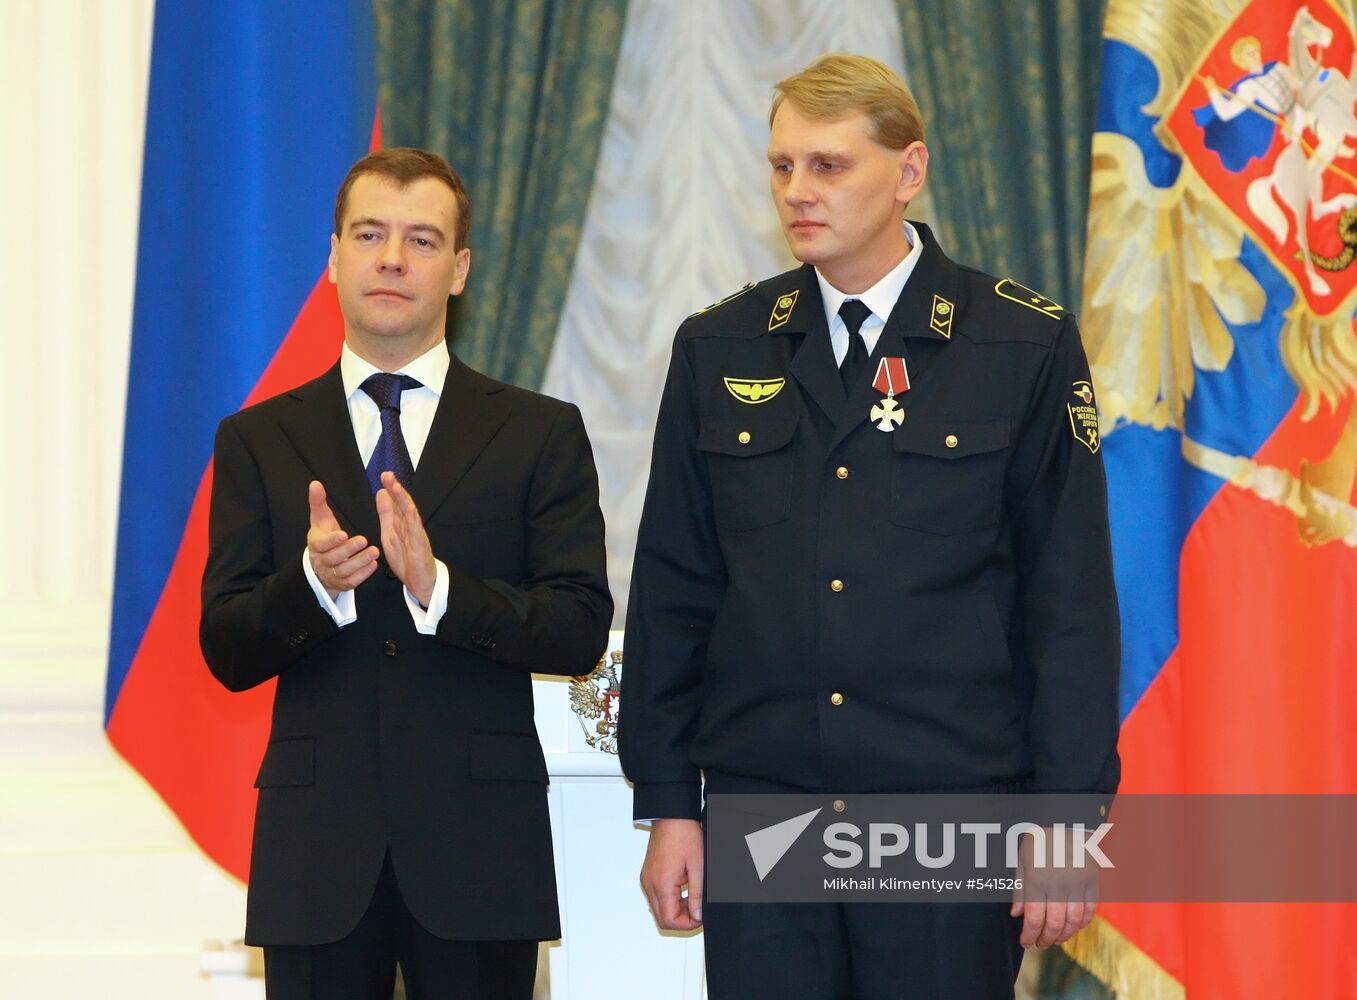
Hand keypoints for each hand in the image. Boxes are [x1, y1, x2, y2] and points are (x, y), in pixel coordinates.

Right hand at [307, 481, 378, 596]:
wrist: (320, 565)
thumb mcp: (320, 520)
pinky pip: (352, 581)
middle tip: (364, 541)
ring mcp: (332, 574)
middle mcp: (322, 561)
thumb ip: (318, 503)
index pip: (321, 544)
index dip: (332, 540)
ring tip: (374, 552)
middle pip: (334, 558)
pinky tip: (374, 564)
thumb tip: (315, 484)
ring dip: (359, 562)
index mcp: (316, 545)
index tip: (343, 533)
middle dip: (349, 550)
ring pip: (344, 571)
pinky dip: (363, 574)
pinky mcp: (342, 583)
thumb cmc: (323, 538)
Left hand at [375, 472, 435, 606]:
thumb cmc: (407, 559)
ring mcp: (416, 536)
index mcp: (401, 523)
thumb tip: (381, 493)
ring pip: (410, 515)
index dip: (391, 489)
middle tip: (388, 475)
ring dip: (404, 500)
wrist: (420, 581)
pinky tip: (409, 509)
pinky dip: (413, 520)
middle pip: (403, 505)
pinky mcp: (420, 547)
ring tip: (397, 487)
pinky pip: (416, 532)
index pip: (396, 503)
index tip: (384, 475)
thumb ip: (386, 514)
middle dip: (396, 490)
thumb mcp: (390, 533)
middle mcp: (410, 527)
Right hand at [641, 818, 703, 929]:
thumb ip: (697, 894)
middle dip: (681, 919)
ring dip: (675, 910)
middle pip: (662, 919)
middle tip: (697, 909)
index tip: (700, 917)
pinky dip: (670, 900)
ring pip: (659, 909)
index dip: (687, 924)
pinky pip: (657, 897)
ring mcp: (647, 879)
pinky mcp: (648, 875)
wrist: (671, 816)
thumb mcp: (698, 867)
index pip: (669, 921)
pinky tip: (683, 889)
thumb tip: (698, 915)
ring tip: (692, 897)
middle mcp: (650, 884)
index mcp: (661, 884)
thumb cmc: (684, 835)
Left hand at [1011, 827, 1097, 947]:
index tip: (1026, 942)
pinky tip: (1073, 927)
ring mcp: (1078, 885)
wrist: (1067, 820)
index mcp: (1038, 879)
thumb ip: (1019, 888)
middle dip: (1046, 939)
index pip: (1034, 918)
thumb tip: (1016, 914)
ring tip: (1055, 940)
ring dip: (1064, 935)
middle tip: (1040, 944)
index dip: (1029, 935)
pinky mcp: (1093, 883)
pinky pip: (1090, 910)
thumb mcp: (1022, 859)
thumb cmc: (1039, 839)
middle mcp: (1059, 885)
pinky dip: (1082, 923)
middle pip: (1055, 924)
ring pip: (1074, 921)